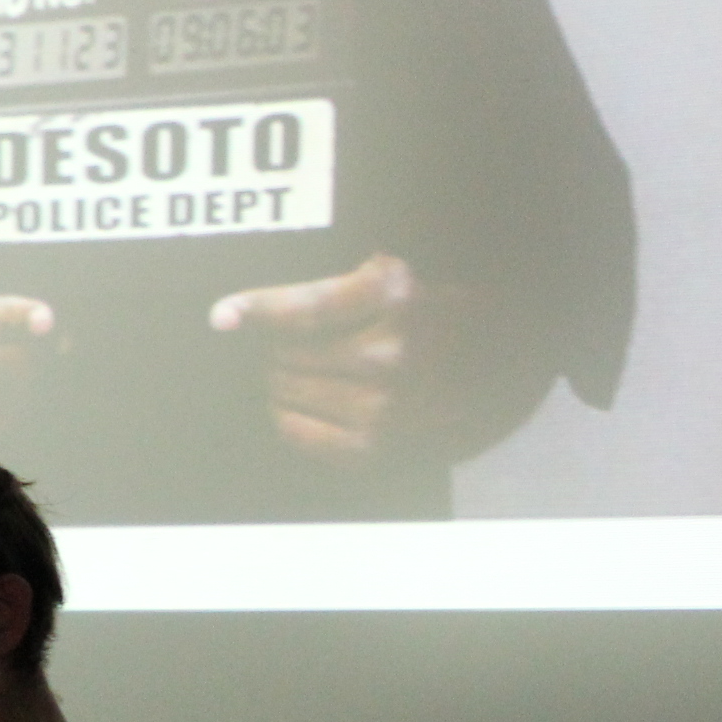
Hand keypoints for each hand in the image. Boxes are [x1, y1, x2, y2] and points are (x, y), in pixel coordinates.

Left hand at [208, 253, 438, 464]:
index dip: (257, 311)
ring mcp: (385, 405)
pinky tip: (291, 405)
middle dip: (273, 347)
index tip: (221, 316)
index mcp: (398, 296)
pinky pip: (298, 432)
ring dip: (278, 380)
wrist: (500, 370)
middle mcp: (391, 353)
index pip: (307, 310)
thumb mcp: (401, 274)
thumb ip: (346, 284)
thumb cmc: (439, 312)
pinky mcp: (377, 446)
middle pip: (287, 353)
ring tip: (293, 370)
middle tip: (284, 343)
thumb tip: (262, 310)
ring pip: (287, 390)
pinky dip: (284, 416)